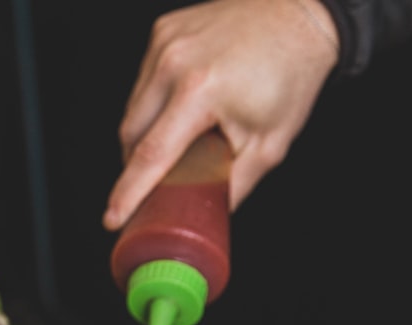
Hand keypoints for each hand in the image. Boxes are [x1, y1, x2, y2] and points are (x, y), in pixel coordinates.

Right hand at [103, 0, 337, 230]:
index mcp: (201, 90)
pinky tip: (182, 103)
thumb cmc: (290, 74)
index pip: (151, 155)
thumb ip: (233, 185)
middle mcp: (175, 62)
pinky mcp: (162, 33)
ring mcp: (164, 44)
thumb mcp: (269, 143)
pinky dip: (154, 102)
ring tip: (179, 136)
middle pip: (131, 134)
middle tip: (159, 181)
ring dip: (146, 133)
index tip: (113, 218)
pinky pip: (143, 82)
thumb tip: (205, 216)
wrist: (299, 14)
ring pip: (133, 109)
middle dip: (138, 165)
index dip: (129, 193)